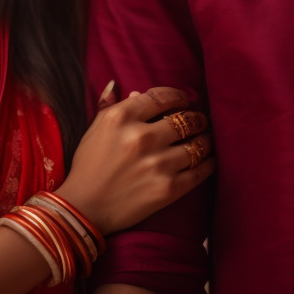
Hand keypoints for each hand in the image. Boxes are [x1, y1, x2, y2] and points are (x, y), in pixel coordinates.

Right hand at [54, 84, 213, 234]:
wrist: (85, 208)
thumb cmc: (87, 166)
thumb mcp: (94, 129)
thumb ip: (109, 105)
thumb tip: (122, 86)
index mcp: (121, 118)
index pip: (162, 97)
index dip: (178, 96)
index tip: (184, 100)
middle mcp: (141, 137)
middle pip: (185, 119)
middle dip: (196, 118)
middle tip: (199, 121)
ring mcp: (157, 164)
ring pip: (196, 144)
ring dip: (205, 139)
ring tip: (205, 139)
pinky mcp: (168, 189)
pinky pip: (199, 171)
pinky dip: (208, 163)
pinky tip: (208, 160)